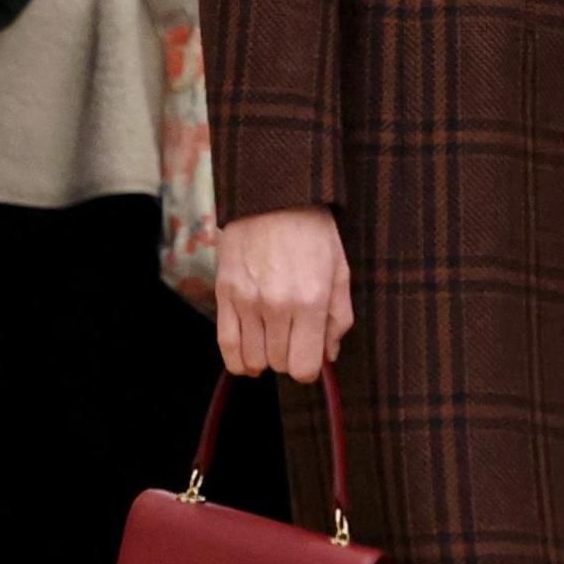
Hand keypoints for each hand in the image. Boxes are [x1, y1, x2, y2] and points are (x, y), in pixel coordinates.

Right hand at [217, 204, 354, 380]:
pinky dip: (238, 360)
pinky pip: (226, 346)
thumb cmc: (312, 232)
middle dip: (288, 357)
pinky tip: (248, 356)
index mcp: (311, 300)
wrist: (272, 196)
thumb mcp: (339, 270)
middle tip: (293, 337)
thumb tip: (329, 356)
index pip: (304, 368)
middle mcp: (277, 306)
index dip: (309, 368)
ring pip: (252, 360)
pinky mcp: (224, 294)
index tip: (310, 354)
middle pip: (278, 364)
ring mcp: (246, 301)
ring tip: (272, 340)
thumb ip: (338, 318)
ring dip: (264, 357)